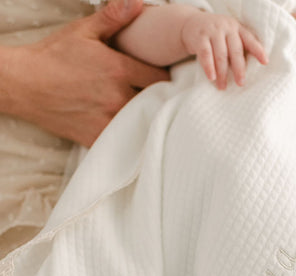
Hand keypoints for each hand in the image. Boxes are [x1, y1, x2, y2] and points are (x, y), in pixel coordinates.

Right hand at [1, 0, 169, 146]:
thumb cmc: (53, 57)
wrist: (24, 85)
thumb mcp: (84, 31)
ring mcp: (109, 119)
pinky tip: (132, 128)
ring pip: (143, 121)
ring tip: (148, 112)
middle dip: (160, 98)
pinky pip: (126, 138)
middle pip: (156, 101)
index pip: (160, 78)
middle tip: (160, 96)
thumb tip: (136, 2)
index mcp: (119, 69)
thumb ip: (113, 18)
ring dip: (147, 116)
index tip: (166, 79)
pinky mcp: (99, 136)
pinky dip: (131, 134)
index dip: (167, 79)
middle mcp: (118, 97)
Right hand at [181, 12, 266, 89]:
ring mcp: (213, 31)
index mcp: (238, 28)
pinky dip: (209, 67)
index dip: (258, 51)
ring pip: (221, 55)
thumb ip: (238, 48)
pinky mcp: (200, 37)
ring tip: (223, 87)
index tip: (265, 62)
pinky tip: (211, 78)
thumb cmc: (216, 36)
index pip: (250, 40)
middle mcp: (227, 27)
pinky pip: (205, 54)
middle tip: (241, 83)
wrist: (191, 24)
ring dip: (222, 73)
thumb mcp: (229, 37)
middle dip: (239, 69)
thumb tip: (248, 73)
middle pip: (235, 51)